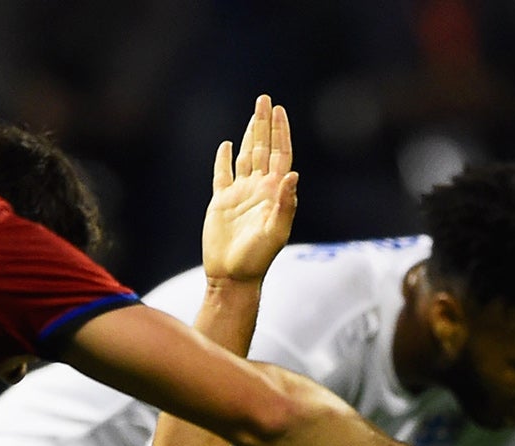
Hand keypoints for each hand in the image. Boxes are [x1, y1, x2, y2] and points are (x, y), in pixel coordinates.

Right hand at [200, 95, 297, 285]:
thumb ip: (285, 204)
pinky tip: (227, 146)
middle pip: (263, 149)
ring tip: (253, 113)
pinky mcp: (221, 203)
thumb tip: (293, 174)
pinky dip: (224, 160)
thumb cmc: (257, 259)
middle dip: (264, 124)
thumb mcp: (276, 233)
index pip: (280, 155)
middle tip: (265, 100)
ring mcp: (239, 195)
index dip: (280, 132)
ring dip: (250, 135)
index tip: (279, 111)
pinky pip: (222, 176)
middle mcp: (258, 189)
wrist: (232, 276)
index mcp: (273, 193)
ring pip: (246, 157)